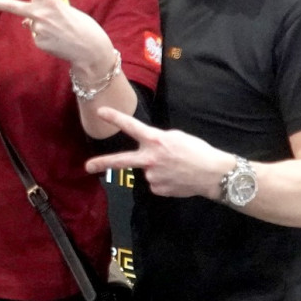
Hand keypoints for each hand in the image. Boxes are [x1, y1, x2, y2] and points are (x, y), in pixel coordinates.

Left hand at [0, 0, 117, 78]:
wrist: (90, 51)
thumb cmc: (83, 27)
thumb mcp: (65, 11)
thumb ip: (44, 12)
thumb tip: (25, 22)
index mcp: (50, 1)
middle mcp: (40, 14)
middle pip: (11, 7)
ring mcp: (37, 30)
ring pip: (31, 24)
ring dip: (44, 27)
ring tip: (61, 32)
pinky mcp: (37, 43)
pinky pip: (36, 36)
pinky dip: (45, 38)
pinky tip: (58, 41)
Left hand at [85, 107, 229, 199]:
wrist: (214, 174)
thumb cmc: (197, 151)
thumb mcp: (177, 137)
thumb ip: (157, 142)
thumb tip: (147, 151)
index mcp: (156, 140)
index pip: (132, 127)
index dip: (115, 118)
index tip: (100, 111)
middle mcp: (150, 159)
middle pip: (121, 161)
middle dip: (102, 163)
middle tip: (87, 166)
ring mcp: (152, 177)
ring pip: (147, 171)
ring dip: (157, 169)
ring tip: (176, 167)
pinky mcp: (158, 189)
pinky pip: (155, 182)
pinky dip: (164, 180)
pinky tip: (177, 177)